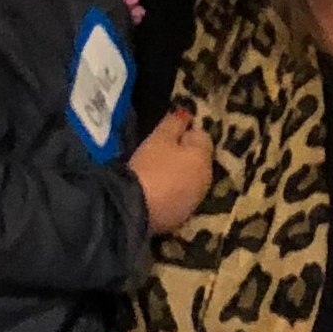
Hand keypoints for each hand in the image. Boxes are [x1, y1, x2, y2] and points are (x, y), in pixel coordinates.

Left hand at [129, 105, 212, 232]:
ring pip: (160, 164)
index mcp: (164, 135)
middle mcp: (148, 150)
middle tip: (196, 150)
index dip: (186, 118)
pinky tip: (175, 196)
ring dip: (172, 168)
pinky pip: (156, 187)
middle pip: (166, 142)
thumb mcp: (196, 159)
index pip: (176, 119)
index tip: (193, 118)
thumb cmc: (170, 180)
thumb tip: (198, 132)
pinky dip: (165, 188)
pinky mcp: (133, 196)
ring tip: (188, 177)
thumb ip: (200, 144)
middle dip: (179, 144)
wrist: (131, 214)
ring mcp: (138, 174)